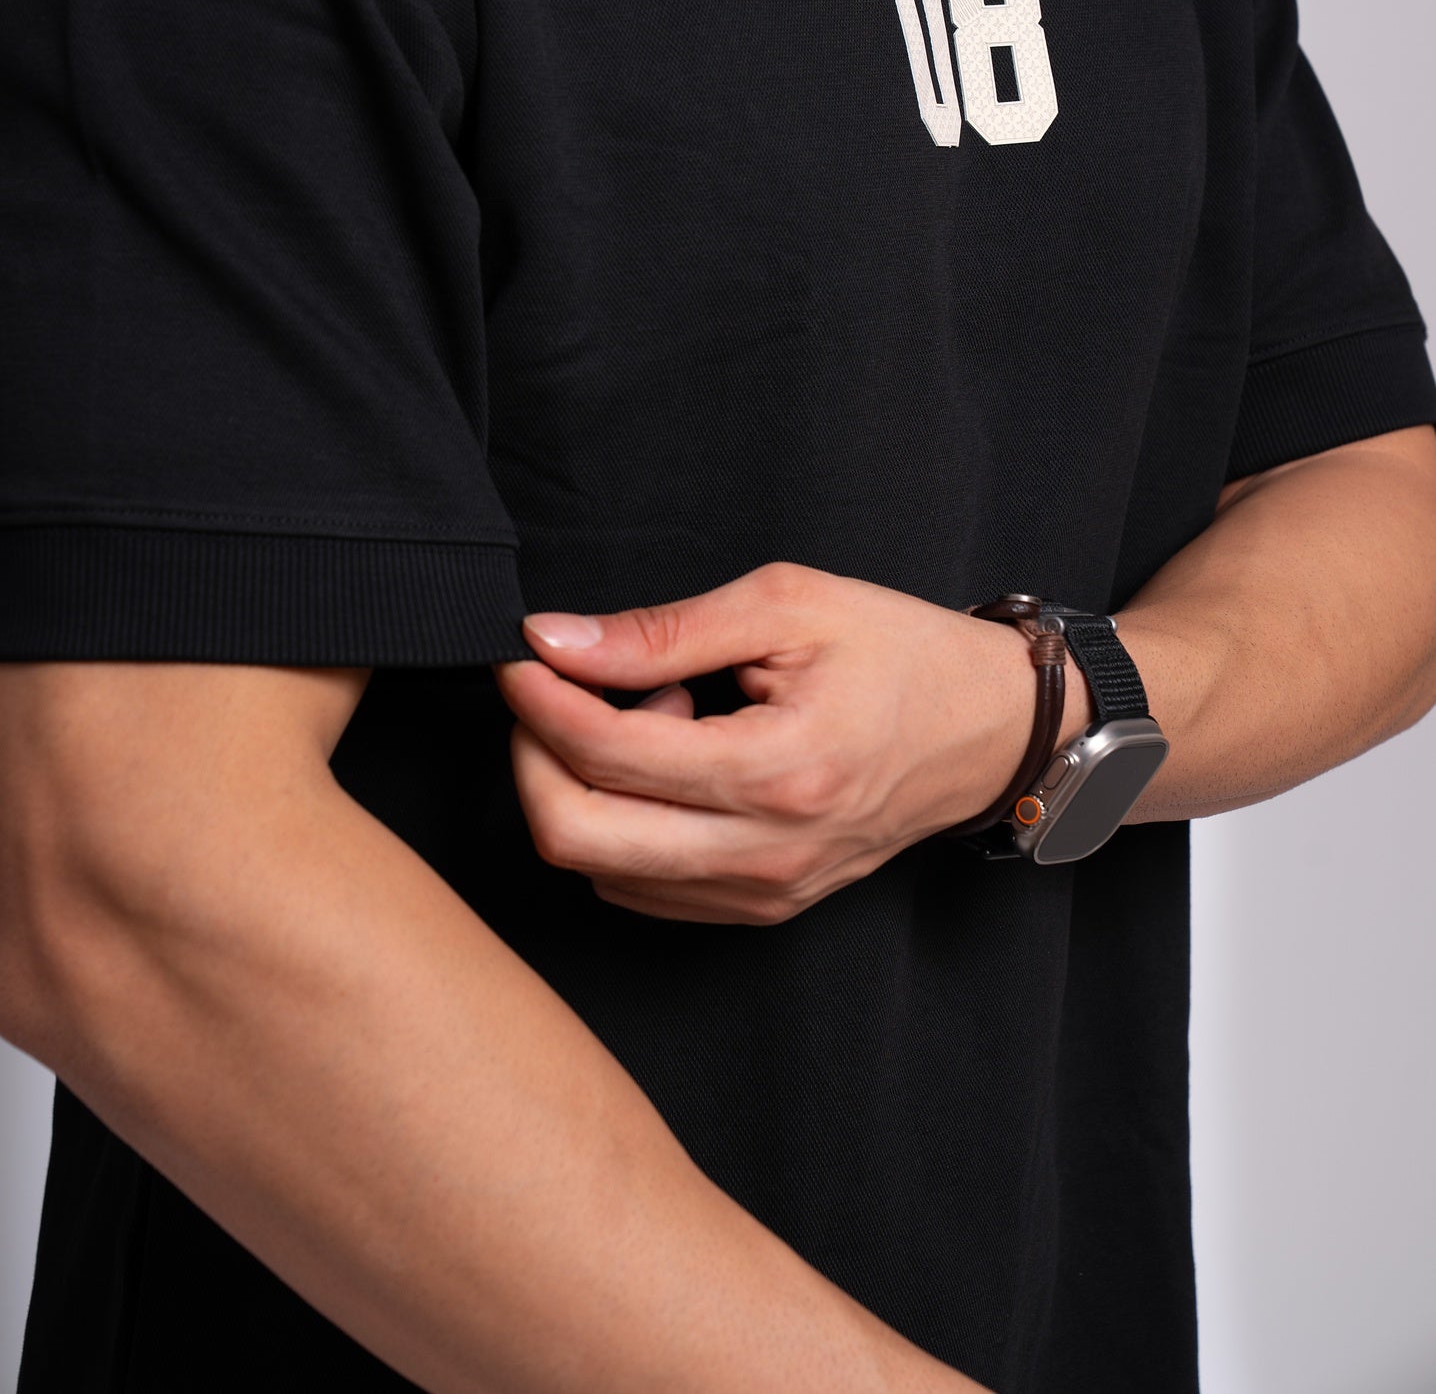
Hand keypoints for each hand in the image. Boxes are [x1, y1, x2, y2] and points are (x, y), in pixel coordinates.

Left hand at [493, 564, 1088, 923]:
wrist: (990, 730)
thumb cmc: (899, 653)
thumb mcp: (786, 604)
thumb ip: (663, 630)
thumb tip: (555, 640)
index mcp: (777, 769)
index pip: (607, 754)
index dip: (540, 700)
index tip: (522, 654)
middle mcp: (765, 852)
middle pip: (576, 838)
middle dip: (533, 757)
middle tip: (553, 692)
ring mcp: (763, 894)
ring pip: (600, 868)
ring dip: (586, 788)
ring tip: (649, 713)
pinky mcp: (761, 909)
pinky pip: (642, 887)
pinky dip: (623, 823)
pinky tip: (672, 761)